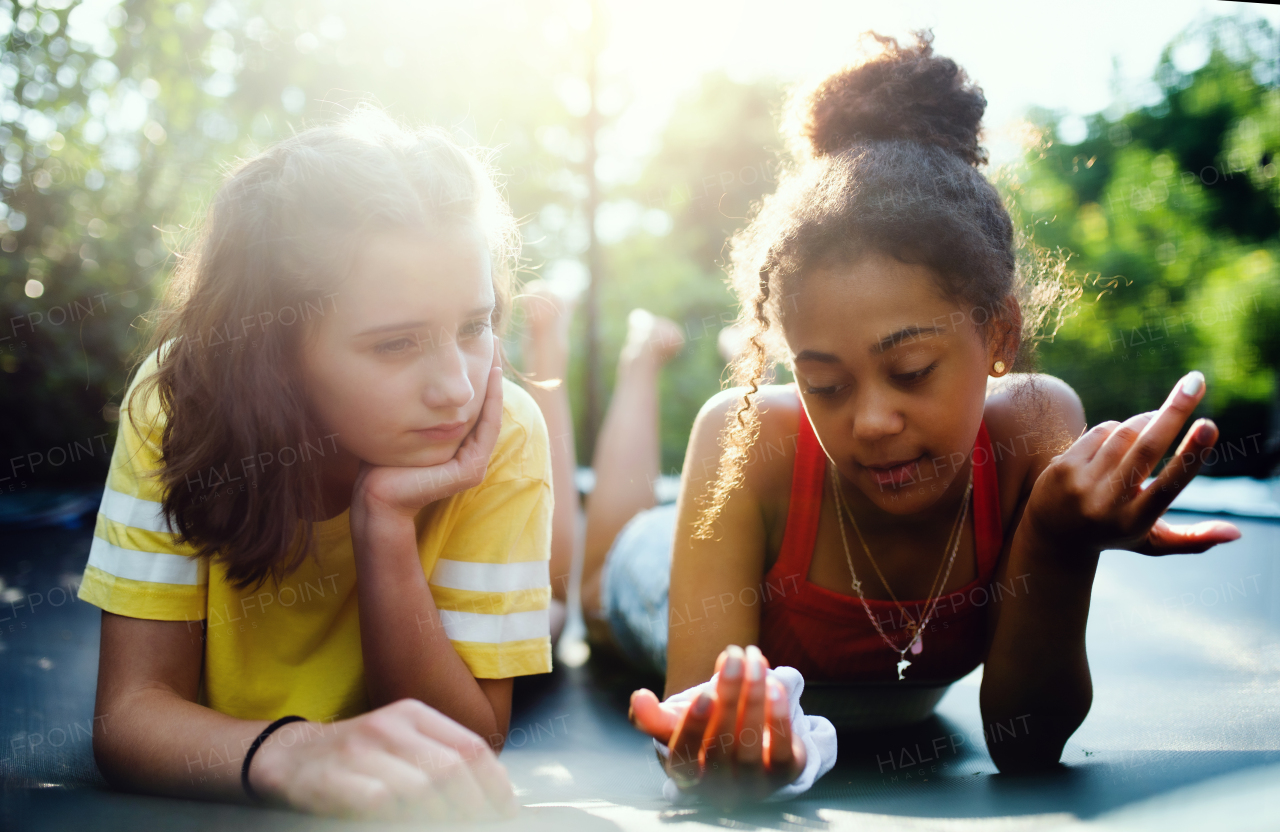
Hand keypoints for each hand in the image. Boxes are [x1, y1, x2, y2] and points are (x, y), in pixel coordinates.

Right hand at [250, 698, 518, 820]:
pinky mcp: (332, 778)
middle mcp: (389, 725)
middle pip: (451, 769)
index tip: (507, 814)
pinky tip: (401, 823)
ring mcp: (360, 750)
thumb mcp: (402, 746)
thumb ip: (443, 761)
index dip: (495, 786)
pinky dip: (398, 820)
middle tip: (476, 827)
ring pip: (420, 787)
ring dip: (439, 818)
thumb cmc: (358, 760)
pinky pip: (379, 802)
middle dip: (472, 808)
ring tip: (442, 827)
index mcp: (414, 714)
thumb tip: (496, 793)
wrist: (290, 758)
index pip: (470, 748)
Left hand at [353, 338, 504, 520]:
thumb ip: (416, 404)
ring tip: (494, 351)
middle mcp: (468, 453)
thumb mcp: (403, 421)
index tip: (476, 341)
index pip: (473, 404)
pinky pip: (487, 429)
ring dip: (495, 382)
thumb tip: (414, 372)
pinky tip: (491, 377)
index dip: (477, 374)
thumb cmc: (381, 460)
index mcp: (456, 445)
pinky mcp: (471, 470)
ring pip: (491, 414)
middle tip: (491, 338)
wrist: (375, 494)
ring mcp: (473, 463)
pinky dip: (492, 402)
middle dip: (490, 371)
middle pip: (486, 405)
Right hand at [629, 645, 805, 808]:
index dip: (692, 727)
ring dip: (754, 700)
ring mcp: (753, 786)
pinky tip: (775, 687)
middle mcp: (720, 789)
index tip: (704, 692)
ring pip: (751, 748)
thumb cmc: (705, 730)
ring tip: (755, 662)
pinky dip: (779, 719)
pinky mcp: (784, 776)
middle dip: (730, 697)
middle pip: (722, 747)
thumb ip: (653, 715)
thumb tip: (638, 697)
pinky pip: (783, 752)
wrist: (749, 743)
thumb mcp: (677, 723)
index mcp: (688, 778)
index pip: (684, 759)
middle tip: (735, 658)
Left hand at [1026, 370, 1240, 557]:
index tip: (1208, 425)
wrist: (1053, 536)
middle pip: (1146, 448)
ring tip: (1156, 423)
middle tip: (1196, 382)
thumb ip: (1193, 539)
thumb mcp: (1152, 542)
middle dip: (1174, 412)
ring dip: (1147, 421)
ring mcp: (1081, 483)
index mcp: (1134, 522)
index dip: (1190, 455)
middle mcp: (1106, 503)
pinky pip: (1101, 431)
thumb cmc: (1115, 533)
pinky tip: (1122, 439)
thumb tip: (1236, 533)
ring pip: (1124, 434)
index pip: (1167, 485)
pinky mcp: (1063, 465)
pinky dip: (1119, 429)